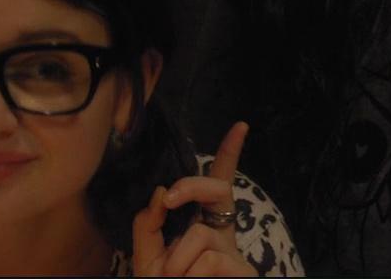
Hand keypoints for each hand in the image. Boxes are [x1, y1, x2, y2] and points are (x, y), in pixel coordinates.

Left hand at [133, 122, 258, 276]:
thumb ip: (148, 228)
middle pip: (218, 190)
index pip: (217, 187)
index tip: (240, 126)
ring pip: (198, 236)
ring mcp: (235, 254)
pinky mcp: (242, 271)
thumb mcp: (148, 261)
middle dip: (192, 187)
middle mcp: (223, 236)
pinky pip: (206, 260)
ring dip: (176, 263)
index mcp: (202, 230)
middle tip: (169, 200)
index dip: (229, 156)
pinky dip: (187, 276)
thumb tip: (162, 193)